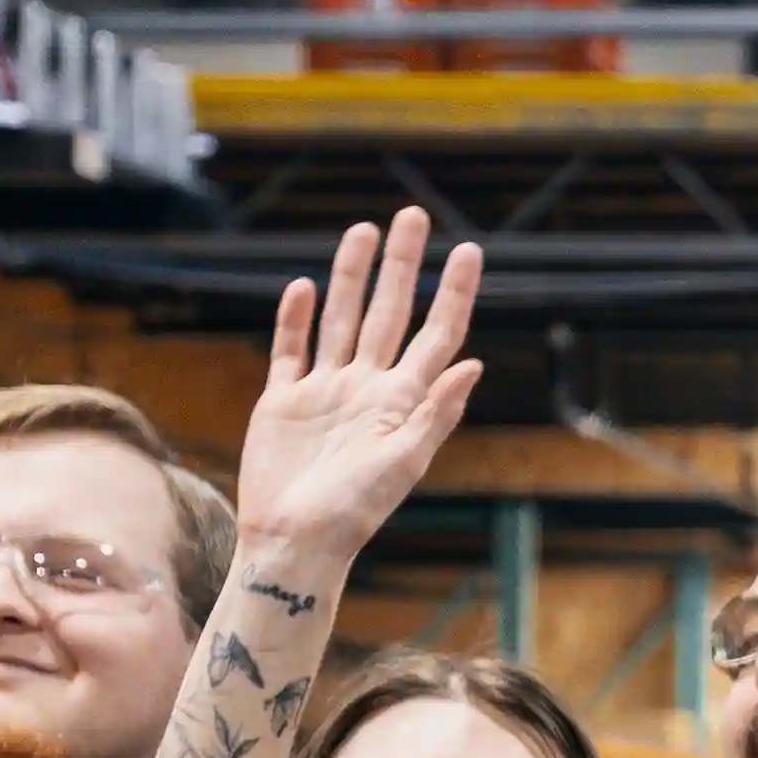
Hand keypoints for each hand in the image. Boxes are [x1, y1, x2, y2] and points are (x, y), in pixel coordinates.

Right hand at [233, 215, 484, 566]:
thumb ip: (437, 412)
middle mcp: (368, 388)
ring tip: (363, 232)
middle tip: (414, 215)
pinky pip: (291, 350)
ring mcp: (326, 391)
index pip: (437, 334)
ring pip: (341, 319)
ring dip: (351, 277)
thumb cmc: (356, 512)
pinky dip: (295, 318)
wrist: (294, 542)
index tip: (469, 251)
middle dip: (403, 265)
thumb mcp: (404, 462)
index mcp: (403, 400)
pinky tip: (303, 286)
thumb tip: (473, 364)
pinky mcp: (284, 401)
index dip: (454, 293)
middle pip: (390, 312)